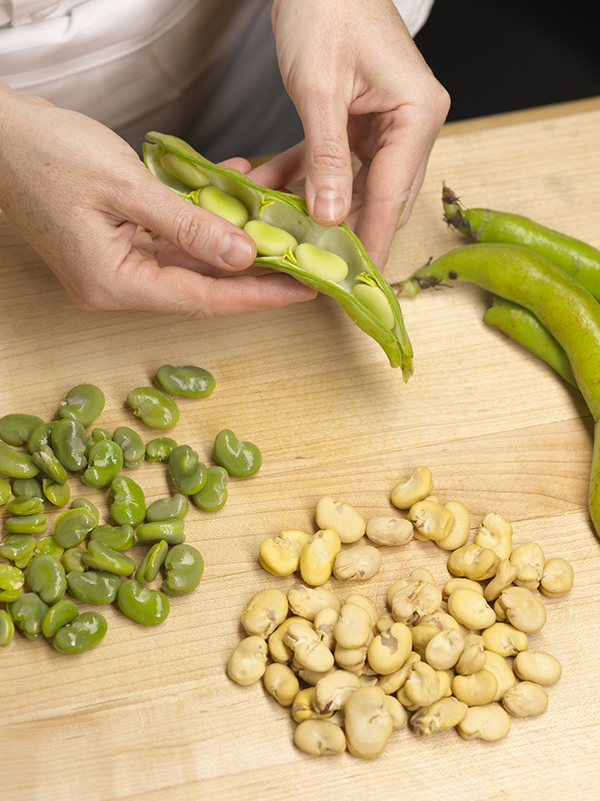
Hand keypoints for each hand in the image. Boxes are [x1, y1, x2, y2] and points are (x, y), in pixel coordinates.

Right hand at [0, 84, 315, 315]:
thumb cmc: (45, 154)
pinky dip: (202, 222)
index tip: (301, 291)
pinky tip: (232, 198)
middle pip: (200, 287)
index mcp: (113, 283)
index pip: (202, 300)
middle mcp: (115, 284)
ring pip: (189, 263)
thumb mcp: (126, 187)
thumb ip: (188, 225)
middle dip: (252, 274)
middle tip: (303, 266)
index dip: (256, 296)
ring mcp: (115, 265)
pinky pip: (170, 240)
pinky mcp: (115, 243)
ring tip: (280, 233)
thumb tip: (242, 254)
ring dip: (231, 245)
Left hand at [254, 0, 449, 267]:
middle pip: (381, 196)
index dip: (373, 240)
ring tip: (291, 240)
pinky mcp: (362, 122)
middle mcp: (411, 124)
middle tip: (321, 273)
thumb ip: (327, 158)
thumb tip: (332, 217)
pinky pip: (335, 163)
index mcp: (417, 115)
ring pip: (357, 186)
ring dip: (321, 210)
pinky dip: (307, 178)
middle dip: (349, 233)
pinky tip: (275, 195)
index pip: (392, 193)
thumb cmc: (327, 9)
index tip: (357, 281)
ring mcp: (388, 124)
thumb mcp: (320, 89)